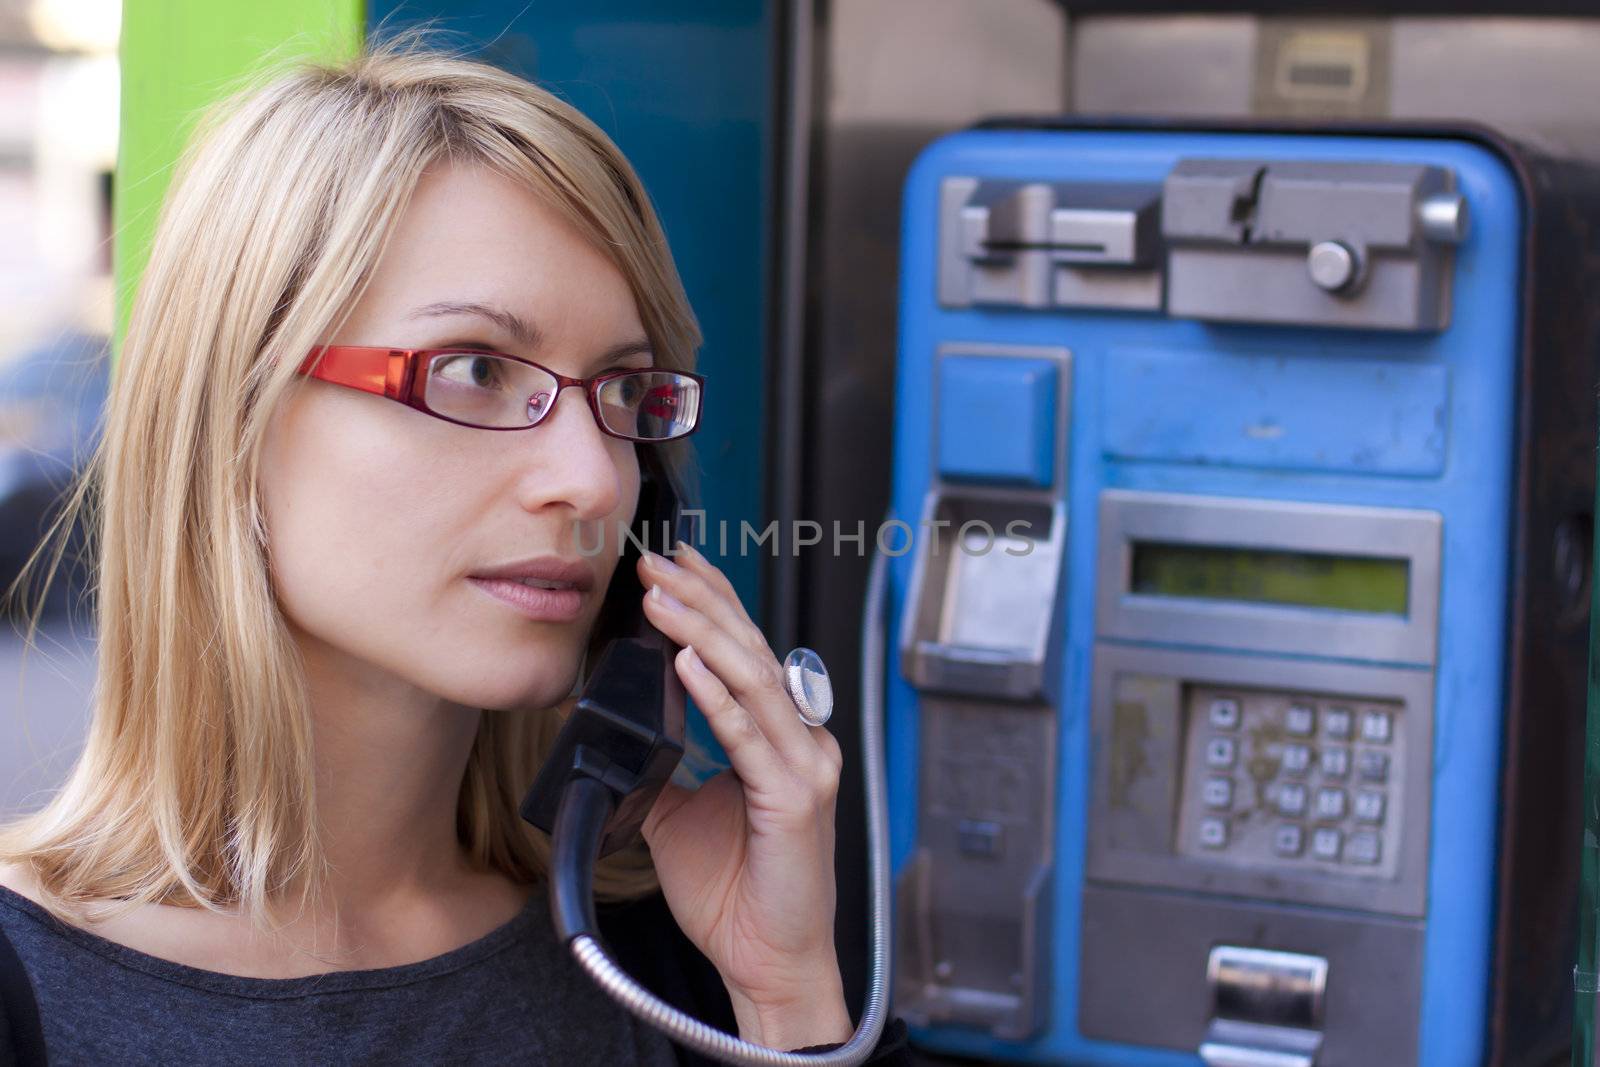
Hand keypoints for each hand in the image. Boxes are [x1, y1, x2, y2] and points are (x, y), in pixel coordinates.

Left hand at [635, 539, 852, 1050]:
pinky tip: (687, 662)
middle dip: (700, 600)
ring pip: (752, 680)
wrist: (768, 962)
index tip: (675, 561)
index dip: (712, 602)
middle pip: (749, 651)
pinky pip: (750, 736)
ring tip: (661, 595)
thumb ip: (664, 762)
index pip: (745, 652)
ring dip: (702, 631)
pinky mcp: (796, 799)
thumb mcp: (680, 814)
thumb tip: (618, 728)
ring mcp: (805, 766)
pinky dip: (717, 696)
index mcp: (781, 737)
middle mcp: (801, 740)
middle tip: (656, 560)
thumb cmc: (737, 893)